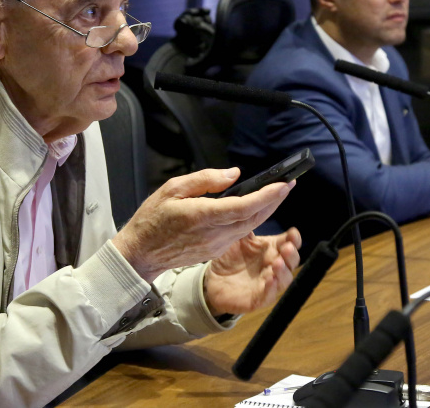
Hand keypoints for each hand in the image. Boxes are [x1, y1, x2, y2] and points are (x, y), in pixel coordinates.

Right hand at [111, 168, 293, 282]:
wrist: (140, 254)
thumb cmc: (152, 219)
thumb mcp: (172, 188)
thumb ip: (204, 180)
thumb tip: (233, 175)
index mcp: (202, 216)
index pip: (244, 206)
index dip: (267, 196)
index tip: (283, 184)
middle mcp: (214, 234)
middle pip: (254, 218)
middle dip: (275, 201)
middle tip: (289, 184)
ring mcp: (216, 245)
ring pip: (249, 227)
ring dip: (267, 210)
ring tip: (278, 193)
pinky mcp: (215, 250)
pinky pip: (239, 233)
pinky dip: (252, 219)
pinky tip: (256, 208)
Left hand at [203, 228, 301, 316]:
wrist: (213, 280)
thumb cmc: (229, 257)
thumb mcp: (237, 239)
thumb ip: (246, 226)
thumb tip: (254, 207)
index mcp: (272, 249)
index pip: (289, 242)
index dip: (294, 238)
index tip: (293, 232)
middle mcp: (274, 265)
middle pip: (291, 260)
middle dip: (292, 254)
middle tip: (288, 247)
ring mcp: (268, 283)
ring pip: (285, 279)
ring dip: (284, 271)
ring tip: (278, 263)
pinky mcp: (259, 298)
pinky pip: (269, 295)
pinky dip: (271, 288)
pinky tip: (270, 280)